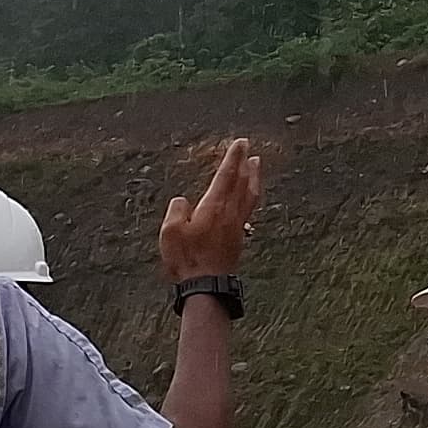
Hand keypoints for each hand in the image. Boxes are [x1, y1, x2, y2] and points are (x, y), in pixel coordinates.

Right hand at [157, 140, 262, 281]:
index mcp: (214, 207)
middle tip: (249, 150)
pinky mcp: (239, 237)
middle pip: (242, 182)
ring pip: (250, 195)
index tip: (240, 143)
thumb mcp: (171, 232)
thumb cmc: (187, 259)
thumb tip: (183, 201)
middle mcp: (230, 212)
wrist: (207, 285)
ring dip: (253, 178)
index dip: (233, 158)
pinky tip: (248, 196)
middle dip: (245, 164)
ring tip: (256, 166)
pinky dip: (250, 195)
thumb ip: (177, 210)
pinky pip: (249, 208)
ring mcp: (237, 225)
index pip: (226, 175)